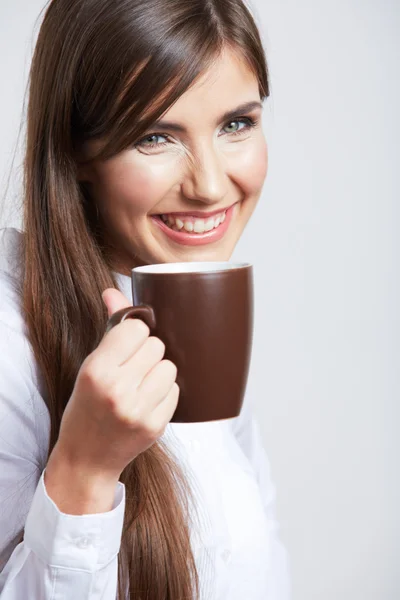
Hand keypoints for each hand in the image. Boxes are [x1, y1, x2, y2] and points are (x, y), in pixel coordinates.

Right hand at [53, 288, 178, 480]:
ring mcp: (138, 410)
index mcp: (96, 370)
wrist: (86, 458)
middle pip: (157, 346)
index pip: (136, 329)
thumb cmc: (86, 406)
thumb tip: (113, 291)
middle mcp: (117, 390)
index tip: (127, 345)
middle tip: (133, 369)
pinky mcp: (155, 426)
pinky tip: (148, 402)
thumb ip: (109, 329)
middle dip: (147, 353)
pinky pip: (176, 390)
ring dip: (159, 372)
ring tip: (141, 385)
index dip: (134, 334)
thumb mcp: (89, 366)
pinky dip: (165, 393)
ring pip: (169, 366)